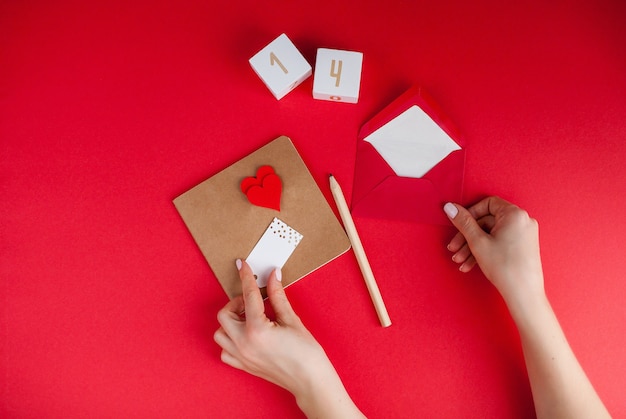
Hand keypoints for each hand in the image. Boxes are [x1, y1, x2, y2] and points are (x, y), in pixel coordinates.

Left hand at [214, 260, 363, 417]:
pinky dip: (230, 340)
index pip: (248, 296)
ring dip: (231, 321)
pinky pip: (225, 350)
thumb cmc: (306, 354)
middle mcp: (244, 344)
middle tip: (254, 301)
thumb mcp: (292, 320)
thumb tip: (273, 276)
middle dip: (237, 302)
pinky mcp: (244, 366)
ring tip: (250, 317)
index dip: (246, 277)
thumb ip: (278, 296)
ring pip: (220, 333)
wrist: (310, 381)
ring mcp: (241, 357)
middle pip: (224, 314)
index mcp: (257, 330)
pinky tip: (246, 334)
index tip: (243, 265)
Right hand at [445, 198, 610, 417]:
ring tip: (459, 262)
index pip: (486, 204)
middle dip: (467, 236)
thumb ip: (463, 224)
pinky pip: (499, 247)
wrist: (528, 304)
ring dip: (472, 247)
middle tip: (452, 249)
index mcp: (517, 216)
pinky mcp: (524, 254)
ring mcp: (526, 239)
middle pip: (488, 221)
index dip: (467, 215)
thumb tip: (448, 207)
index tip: (454, 225)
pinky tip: (471, 267)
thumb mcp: (479, 247)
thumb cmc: (507, 276)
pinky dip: (483, 254)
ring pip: (492, 236)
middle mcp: (525, 224)